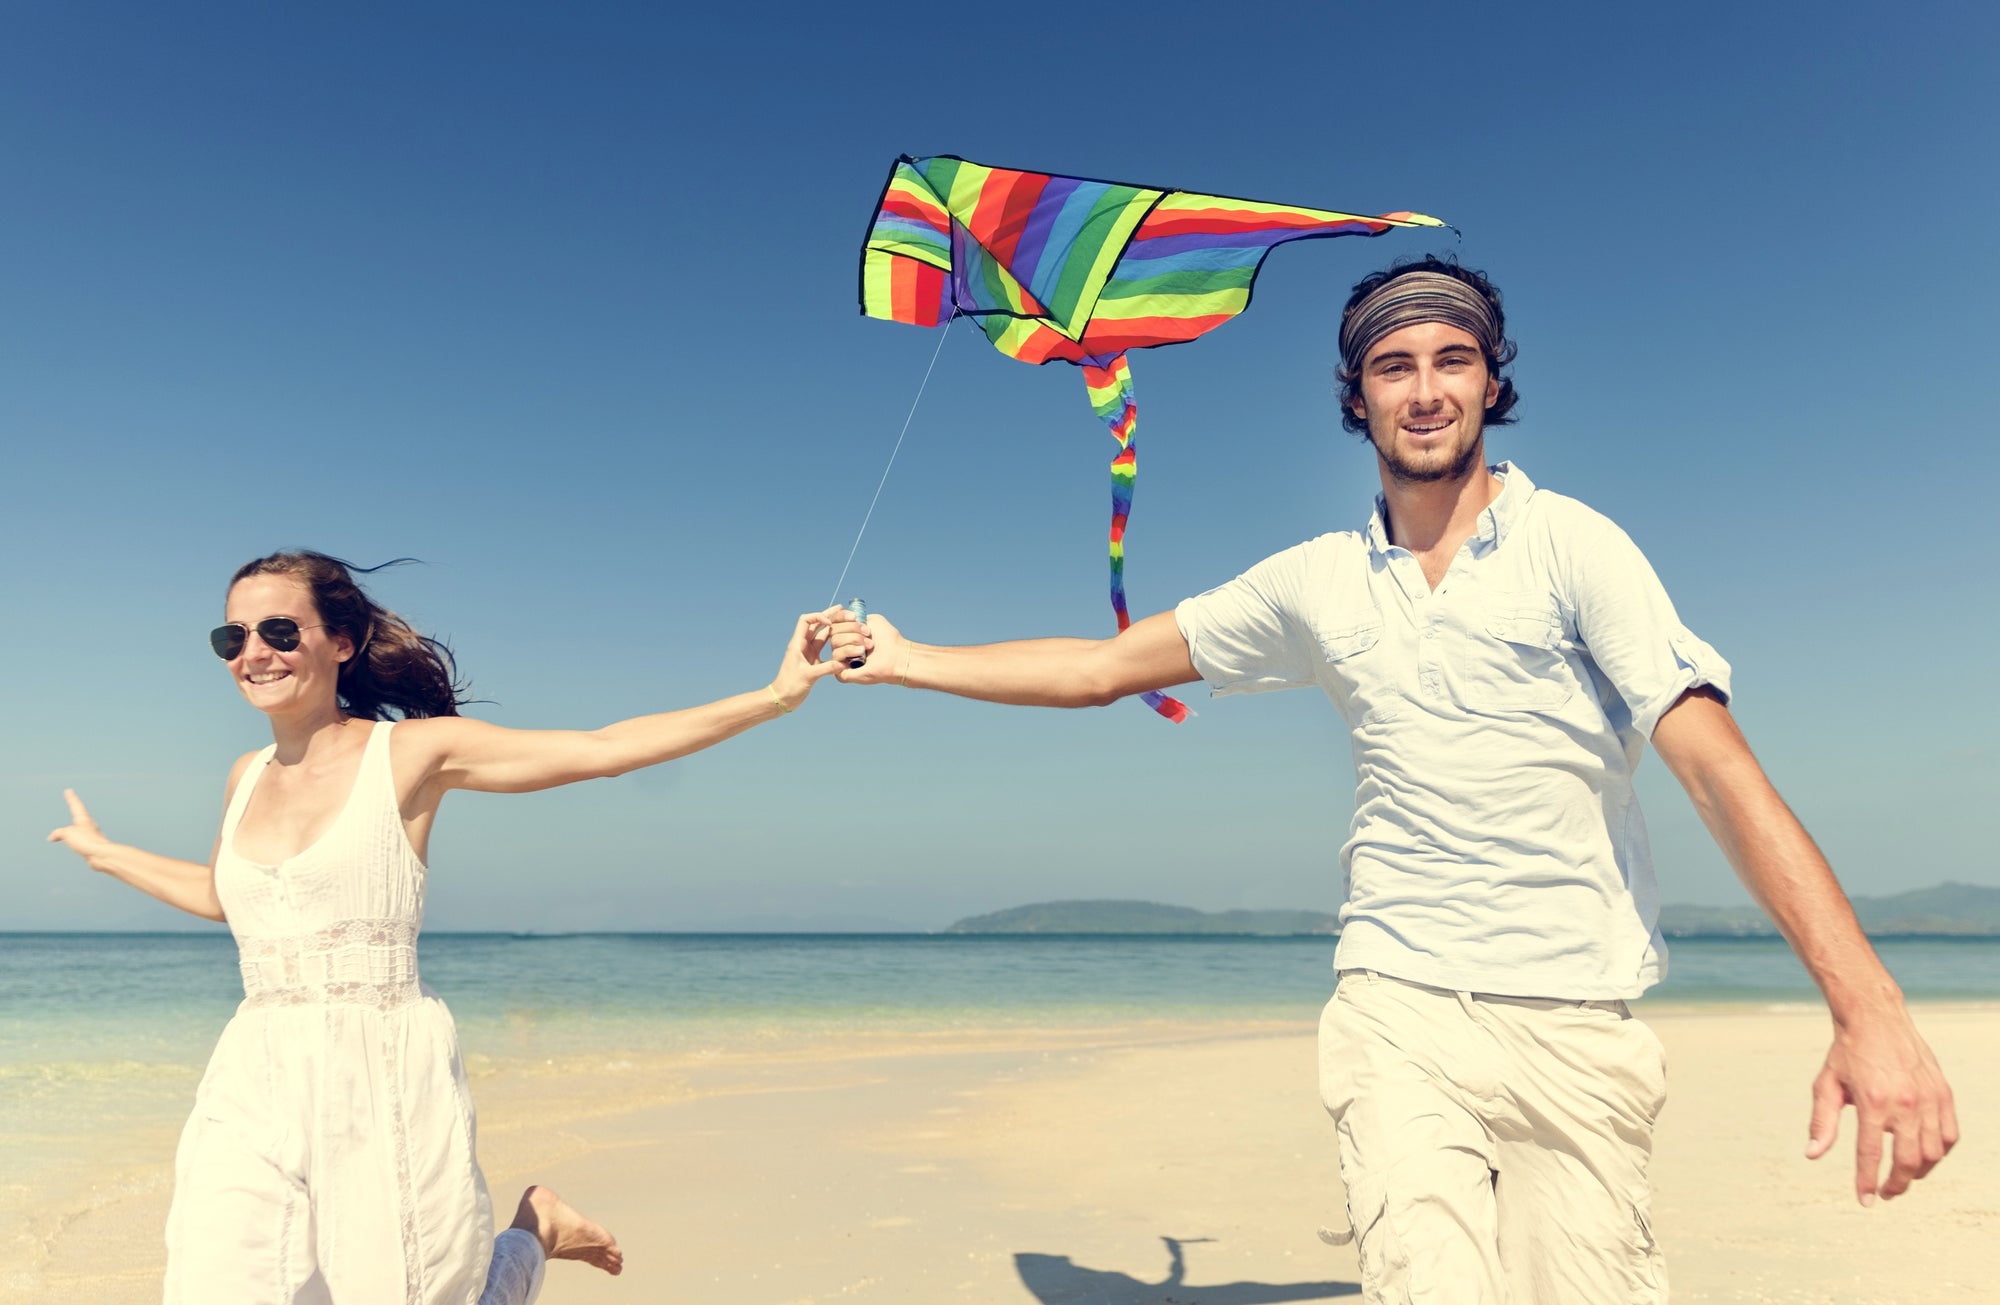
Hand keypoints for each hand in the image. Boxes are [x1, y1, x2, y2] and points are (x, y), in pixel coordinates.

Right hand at [47, 789, 113, 866]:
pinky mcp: (91, 844)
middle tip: (73, 803)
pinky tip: (76, 843)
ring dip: (76, 825)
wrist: (101, 855)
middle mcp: (88, 825)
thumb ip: (59, 833)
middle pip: (80, 814)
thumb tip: (52, 837)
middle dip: (76, 808)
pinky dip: (75, 838)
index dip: (71, 798)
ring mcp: (91, 835)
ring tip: (74, 823)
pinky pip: (80, 839)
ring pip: (81, 827)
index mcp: (83, 819)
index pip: (76, 805)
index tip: (69, 791)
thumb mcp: (68, 833)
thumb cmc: (87, 841)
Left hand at [770, 608, 845, 709]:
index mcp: (798, 644)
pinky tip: (845, 642)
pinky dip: (834, 644)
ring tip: (847, 621)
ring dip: (833, 628)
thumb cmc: (789, 686)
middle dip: (829, 616)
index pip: (806, 621)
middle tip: (844, 610)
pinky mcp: (813, 662)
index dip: (818, 616)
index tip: (830, 622)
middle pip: (816, 625)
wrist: (782, 698)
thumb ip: (826, 669)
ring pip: (822, 636)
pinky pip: (825, 649)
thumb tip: (843, 664)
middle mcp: (803, 646)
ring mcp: (808, 653)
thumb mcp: (808, 676)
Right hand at [827, 608, 906, 685]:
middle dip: (852, 629)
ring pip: (835, 642)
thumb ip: (856, 616)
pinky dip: (848, 651)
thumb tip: (841, 614)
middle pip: (833, 630)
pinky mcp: (842, 673)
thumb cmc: (888, 639)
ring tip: (869, 646)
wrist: (898, 656)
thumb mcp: (873, 621)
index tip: (855, 617)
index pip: (833, 621)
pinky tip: (861, 652)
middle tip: (868, 635)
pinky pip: (835, 658)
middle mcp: (842, 647)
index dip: (841, 616)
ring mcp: (841, 660)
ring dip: (854, 640)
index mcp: (847, 634)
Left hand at [1806, 1004, 1957, 1203]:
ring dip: (1919, 1172)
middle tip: (1885, 1193)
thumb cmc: (1847, 1054)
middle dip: (1897, 1184)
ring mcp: (1929, 1098)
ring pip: (1933, 1153)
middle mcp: (1905, 1103)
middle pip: (1909, 1162)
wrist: (1876, 1019)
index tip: (1865, 1201)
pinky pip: (1949, 1135)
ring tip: (1902, 1176)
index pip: (1871, 1154)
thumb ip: (1822, 1122)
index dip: (1867, 1182)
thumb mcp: (1826, 1085)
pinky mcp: (1943, 1093)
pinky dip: (1939, 1152)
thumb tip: (1812, 1155)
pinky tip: (1924, 1156)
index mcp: (1873, 1102)